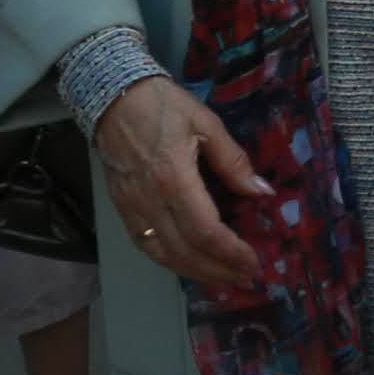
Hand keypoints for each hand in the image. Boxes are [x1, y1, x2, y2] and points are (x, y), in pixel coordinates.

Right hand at [99, 77, 267, 296]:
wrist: (112, 96)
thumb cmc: (162, 105)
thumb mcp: (206, 123)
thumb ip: (234, 161)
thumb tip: (261, 191)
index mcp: (174, 178)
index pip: (205, 231)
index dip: (231, 252)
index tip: (253, 262)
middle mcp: (151, 200)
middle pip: (185, 252)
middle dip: (218, 271)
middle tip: (245, 278)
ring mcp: (132, 207)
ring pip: (163, 255)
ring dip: (195, 272)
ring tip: (222, 278)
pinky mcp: (122, 208)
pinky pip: (145, 245)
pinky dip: (169, 261)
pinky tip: (188, 264)